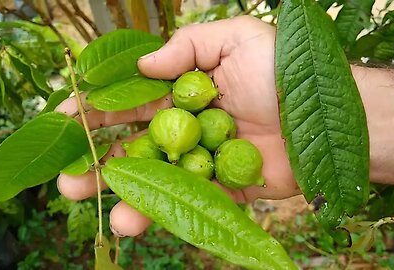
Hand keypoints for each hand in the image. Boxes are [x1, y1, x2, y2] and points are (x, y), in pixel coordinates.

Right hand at [56, 16, 298, 236]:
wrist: (327, 119)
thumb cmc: (285, 73)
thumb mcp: (235, 39)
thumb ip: (187, 46)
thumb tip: (144, 67)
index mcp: (189, 89)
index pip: (134, 99)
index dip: (99, 107)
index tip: (66, 117)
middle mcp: (191, 125)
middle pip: (135, 141)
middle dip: (96, 154)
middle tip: (66, 171)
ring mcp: (204, 160)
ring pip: (153, 176)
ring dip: (117, 189)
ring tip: (82, 197)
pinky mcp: (223, 188)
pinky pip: (185, 201)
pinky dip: (156, 211)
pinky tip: (127, 219)